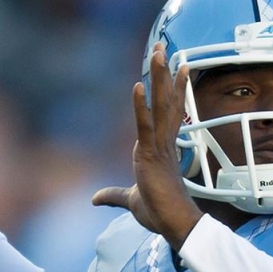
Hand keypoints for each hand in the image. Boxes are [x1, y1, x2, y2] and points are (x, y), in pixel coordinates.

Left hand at [92, 43, 203, 250]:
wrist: (172, 225)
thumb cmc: (158, 213)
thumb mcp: (130, 200)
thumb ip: (113, 195)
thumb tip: (95, 199)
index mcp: (161, 148)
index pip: (169, 111)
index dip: (174, 87)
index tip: (178, 66)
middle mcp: (163, 142)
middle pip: (166, 99)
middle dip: (165, 72)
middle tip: (165, 46)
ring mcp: (158, 146)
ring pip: (161, 104)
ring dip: (159, 78)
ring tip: (160, 52)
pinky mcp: (149, 155)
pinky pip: (144, 125)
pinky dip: (140, 105)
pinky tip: (137, 85)